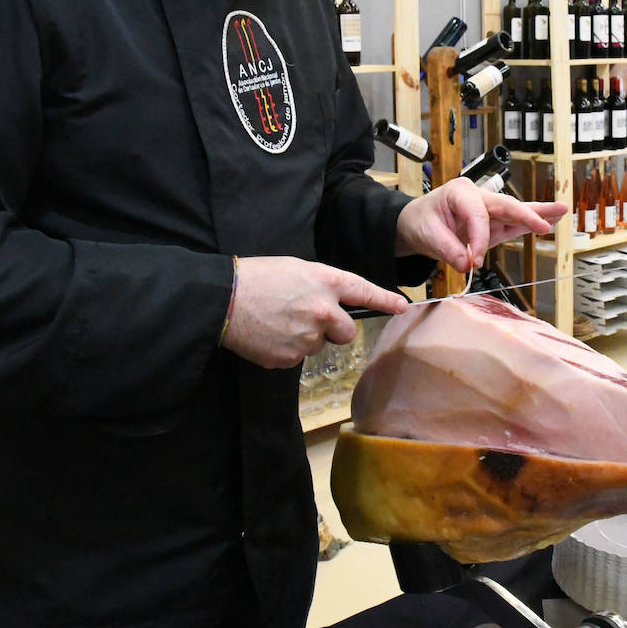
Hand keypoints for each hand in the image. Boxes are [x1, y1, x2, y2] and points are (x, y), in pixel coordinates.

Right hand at [221, 256, 408, 368]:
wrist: (223, 299)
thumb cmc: (257, 277)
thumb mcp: (297, 269)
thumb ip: (322, 286)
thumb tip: (333, 306)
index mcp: (326, 282)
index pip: (365, 292)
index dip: (386, 300)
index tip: (403, 306)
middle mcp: (324, 311)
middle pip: (347, 332)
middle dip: (335, 329)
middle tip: (309, 318)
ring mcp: (308, 337)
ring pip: (319, 345)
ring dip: (306, 337)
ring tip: (279, 321)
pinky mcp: (290, 358)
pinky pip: (297, 357)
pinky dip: (286, 349)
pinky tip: (269, 334)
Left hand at [395, 177, 568, 271]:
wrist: (415, 224)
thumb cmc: (420, 222)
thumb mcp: (427, 235)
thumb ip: (448, 249)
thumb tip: (467, 264)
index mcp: (460, 192)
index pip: (478, 215)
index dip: (479, 239)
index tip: (475, 261)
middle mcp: (479, 197)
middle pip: (506, 205)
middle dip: (526, 215)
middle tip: (544, 225)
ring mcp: (488, 209)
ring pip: (516, 212)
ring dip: (538, 214)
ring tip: (561, 211)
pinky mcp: (494, 223)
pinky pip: (514, 223)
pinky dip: (531, 224)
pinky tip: (550, 222)